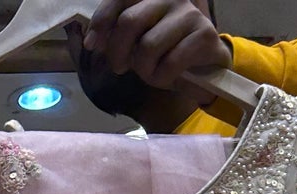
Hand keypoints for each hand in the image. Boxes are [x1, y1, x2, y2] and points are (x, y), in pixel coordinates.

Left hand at [81, 0, 228, 93]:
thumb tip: (92, 40)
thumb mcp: (136, 43)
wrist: (203, 71)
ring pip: (148, 46)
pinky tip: (169, 76)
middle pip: (130, 21)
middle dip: (118, 52)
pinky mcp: (204, 34)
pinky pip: (170, 63)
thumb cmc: (165, 55)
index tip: (92, 44)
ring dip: (144, 70)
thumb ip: (116, 35)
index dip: (102, 20)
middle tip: (120, 67)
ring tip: (152, 72)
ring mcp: (189, 14)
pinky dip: (162, 78)